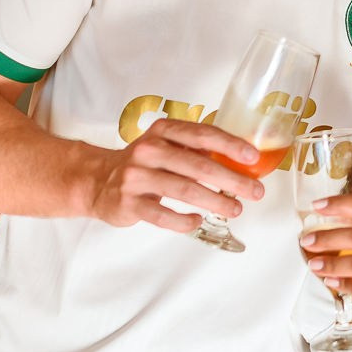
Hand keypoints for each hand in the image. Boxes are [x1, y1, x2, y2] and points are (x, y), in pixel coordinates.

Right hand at [85, 117, 263, 232]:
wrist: (98, 180)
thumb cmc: (143, 163)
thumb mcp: (166, 145)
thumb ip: (197, 149)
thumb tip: (240, 161)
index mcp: (163, 132)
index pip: (202, 134)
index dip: (230, 145)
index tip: (253, 157)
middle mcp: (148, 151)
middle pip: (197, 165)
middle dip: (231, 179)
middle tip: (254, 191)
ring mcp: (136, 177)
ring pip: (183, 190)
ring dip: (214, 201)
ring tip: (235, 209)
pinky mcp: (128, 203)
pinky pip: (162, 215)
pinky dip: (183, 220)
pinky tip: (197, 220)